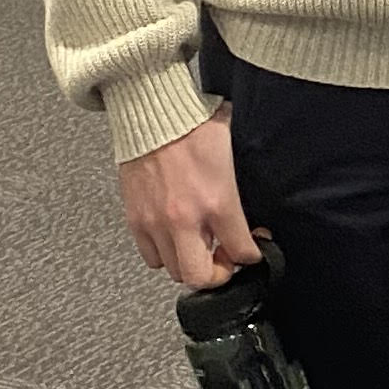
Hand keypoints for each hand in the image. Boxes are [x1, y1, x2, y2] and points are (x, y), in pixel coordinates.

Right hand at [118, 113, 259, 288]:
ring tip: (198, 246)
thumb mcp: (231, 155)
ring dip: (190, 263)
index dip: (252, 256)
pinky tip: (174, 237)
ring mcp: (157, 222)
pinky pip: (151, 256)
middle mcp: (185, 219)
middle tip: (223, 259)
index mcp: (217, 201)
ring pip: (174, 271)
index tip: (253, 251)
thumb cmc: (193, 125)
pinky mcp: (136, 219)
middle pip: (202, 277)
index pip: (241, 252)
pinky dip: (164, 254)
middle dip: (218, 274)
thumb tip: (246, 218)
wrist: (152, 111)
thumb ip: (236, 194)